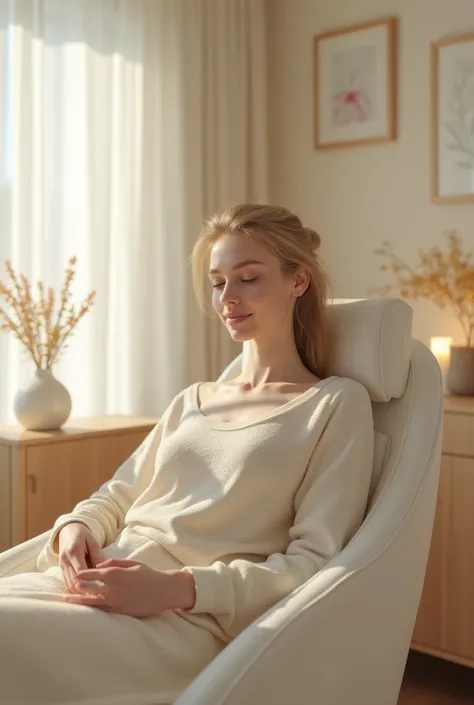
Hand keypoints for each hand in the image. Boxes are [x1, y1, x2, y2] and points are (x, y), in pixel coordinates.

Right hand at [58, 522, 102, 592]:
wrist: (68, 531)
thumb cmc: (83, 535)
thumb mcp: (93, 542)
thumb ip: (97, 555)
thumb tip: (102, 570)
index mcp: (73, 551)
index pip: (80, 570)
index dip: (88, 581)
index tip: (99, 588)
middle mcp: (65, 559)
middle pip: (73, 580)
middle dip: (84, 589)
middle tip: (97, 597)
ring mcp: (61, 565)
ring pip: (68, 584)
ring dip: (79, 591)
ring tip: (92, 597)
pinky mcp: (60, 569)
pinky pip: (66, 582)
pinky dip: (74, 588)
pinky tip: (84, 592)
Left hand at [61, 558, 195, 616]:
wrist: (164, 590)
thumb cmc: (149, 574)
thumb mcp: (132, 563)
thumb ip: (114, 563)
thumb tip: (99, 566)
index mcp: (115, 574)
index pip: (92, 573)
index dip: (82, 574)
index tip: (74, 575)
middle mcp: (113, 588)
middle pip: (88, 588)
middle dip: (77, 587)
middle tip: (67, 587)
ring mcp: (116, 602)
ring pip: (92, 602)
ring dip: (78, 600)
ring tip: (66, 600)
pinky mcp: (120, 612)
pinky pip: (102, 611)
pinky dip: (92, 609)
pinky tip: (85, 609)